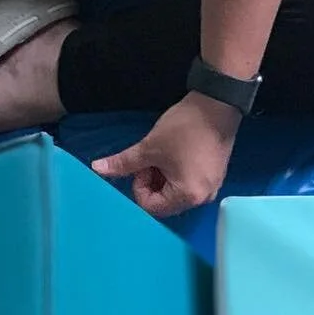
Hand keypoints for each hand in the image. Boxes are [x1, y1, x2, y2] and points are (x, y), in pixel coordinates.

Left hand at [92, 91, 239, 216]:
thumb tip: (96, 169)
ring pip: (175, 193)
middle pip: (165, 202)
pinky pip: (189, 185)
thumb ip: (123, 163)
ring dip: (164, 178)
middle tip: (153, 159)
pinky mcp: (214, 178)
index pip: (151, 206)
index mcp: (187, 196)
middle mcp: (201, 199)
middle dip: (152, 183)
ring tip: (166, 155)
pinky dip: (177, 174)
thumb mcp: (149, 147)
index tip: (143, 164)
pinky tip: (179, 155)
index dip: (140, 186)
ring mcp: (211, 189)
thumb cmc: (184, 129)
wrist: (217, 108)